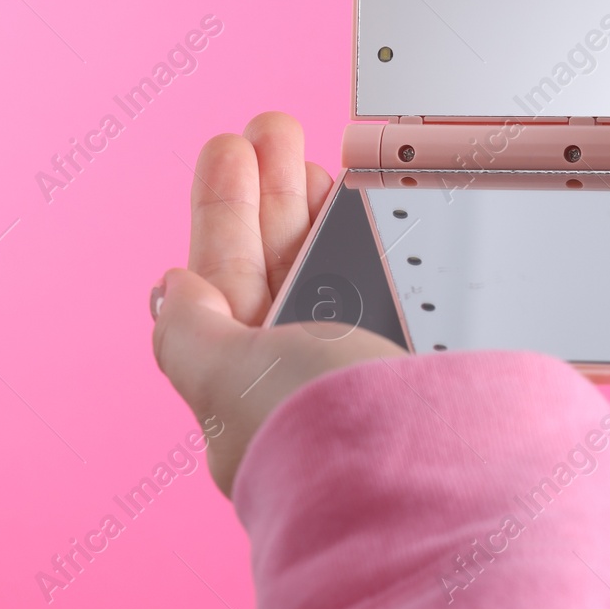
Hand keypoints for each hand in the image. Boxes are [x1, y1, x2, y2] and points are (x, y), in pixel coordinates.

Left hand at [151, 112, 404, 496]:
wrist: (440, 482)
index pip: (226, 281)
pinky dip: (382, 233)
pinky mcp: (433, 356)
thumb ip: (190, 334)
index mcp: (254, 385)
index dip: (224, 213)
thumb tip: (168, 292)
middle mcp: (313, 375)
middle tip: (272, 126)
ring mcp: (376, 362)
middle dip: (272, 190)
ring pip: (339, 266)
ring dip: (319, 200)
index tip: (229, 152)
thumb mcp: (227, 379)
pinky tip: (374, 199)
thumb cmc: (327, 439)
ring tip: (311, 142)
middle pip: (283, 262)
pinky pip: (397, 278)